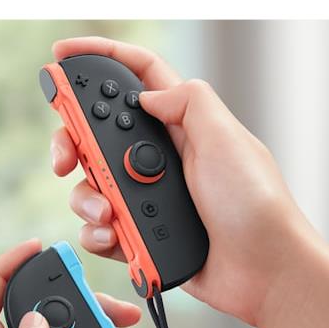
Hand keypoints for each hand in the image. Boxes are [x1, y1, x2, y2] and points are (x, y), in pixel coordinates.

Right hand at [49, 38, 328, 327]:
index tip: (62, 55)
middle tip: (65, 158)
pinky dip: (100, 234)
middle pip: (97, 136)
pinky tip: (116, 238)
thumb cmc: (258, 207)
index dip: (99, 59)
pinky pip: (102, 230)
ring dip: (88, 199)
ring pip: (92, 186)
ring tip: (109, 213)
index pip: (137, 78)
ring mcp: (150, 199)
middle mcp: (163, 160)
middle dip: (72, 143)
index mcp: (184, 127)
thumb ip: (187, 102)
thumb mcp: (228, 138)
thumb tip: (148, 94)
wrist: (266, 273)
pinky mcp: (143, 237)